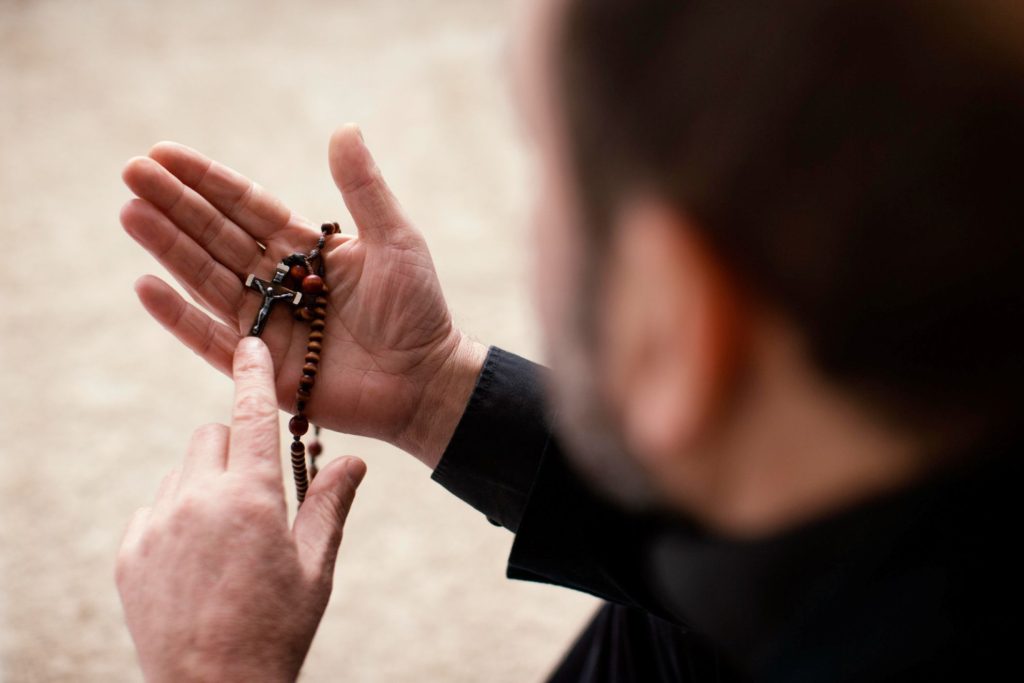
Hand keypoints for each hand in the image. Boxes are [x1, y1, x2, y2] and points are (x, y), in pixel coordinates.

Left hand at [116, 337, 365, 681]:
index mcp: (252, 497)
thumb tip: (353, 458)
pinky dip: (176, 515)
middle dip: (237, 445)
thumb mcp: (316, 566)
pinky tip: (197, 556)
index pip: (253, 414)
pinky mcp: (130, 550)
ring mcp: (157, 524)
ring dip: (206, 481)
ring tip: (227, 532)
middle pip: (212, 434)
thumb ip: (330, 503)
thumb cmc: (277, 628)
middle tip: (258, 488)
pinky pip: (154, 507)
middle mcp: (198, 499)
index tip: (251, 344)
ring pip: (183, 469)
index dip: (254, 374)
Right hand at [121, 125, 485, 466]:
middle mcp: (278, 283)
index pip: (247, 208)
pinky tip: (145, 285)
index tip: (164, 153)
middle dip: (175, 205)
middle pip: (217, 237)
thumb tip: (343, 128)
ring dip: (169, 247)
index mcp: (306, 249)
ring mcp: (267, 324)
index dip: (207, 181)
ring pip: (207, 278)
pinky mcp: (261, 367)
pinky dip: (179, 317)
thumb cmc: (418, 308)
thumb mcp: (395, 239)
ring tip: (131, 213)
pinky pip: (211, 340)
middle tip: (131, 172)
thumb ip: (364, 189)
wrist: (427, 379)